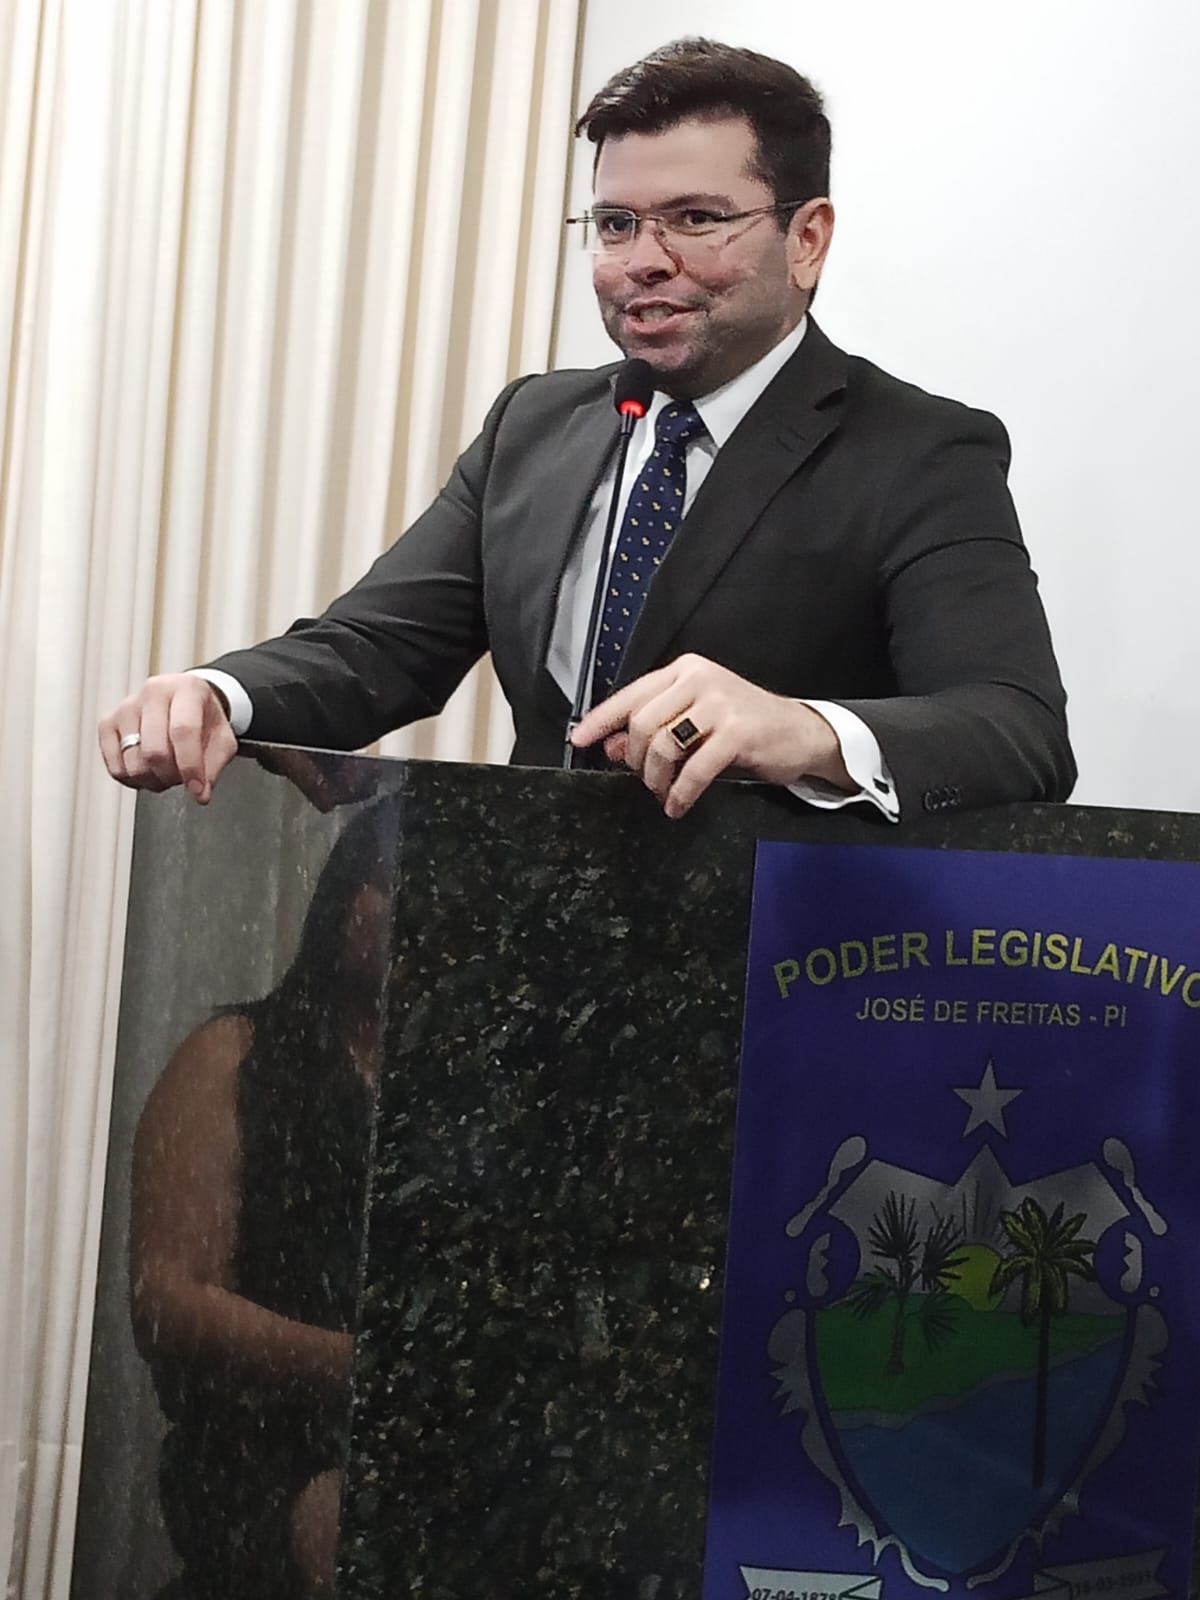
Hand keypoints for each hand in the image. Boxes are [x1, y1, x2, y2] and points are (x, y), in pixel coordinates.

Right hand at [99, 674, 237, 803]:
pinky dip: (133, 780)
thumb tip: (201, 793)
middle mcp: (153, 693)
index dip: (190, 766)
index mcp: (186, 690)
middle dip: (171, 776)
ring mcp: (126, 707)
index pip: (183, 731)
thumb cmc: (203, 719)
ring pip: (133, 763)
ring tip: (166, 772)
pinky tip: (148, 771)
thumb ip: (214, 766)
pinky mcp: (108, 723)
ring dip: (153, 780)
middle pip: (154, 751)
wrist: (185, 703)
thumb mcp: (222, 739)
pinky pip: (116, 767)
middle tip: (181, 778)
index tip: (198, 789)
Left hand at [570, 654, 851, 818]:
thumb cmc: (746, 728)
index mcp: (686, 671)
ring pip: (663, 744)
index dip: (602, 719)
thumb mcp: (696, 724)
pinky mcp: (737, 731)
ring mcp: (720, 703)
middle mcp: (700, 679)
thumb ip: (656, 730)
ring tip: (664, 794)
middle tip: (646, 781)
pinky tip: (679, 805)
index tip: (581, 740)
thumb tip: (613, 748)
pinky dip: (680, 793)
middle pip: (642, 723)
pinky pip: (694, 769)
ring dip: (657, 779)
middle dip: (637, 760)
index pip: (631, 694)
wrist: (801, 733)